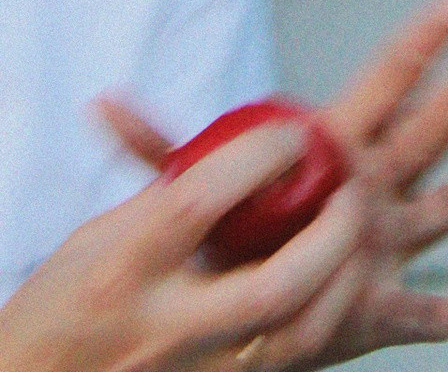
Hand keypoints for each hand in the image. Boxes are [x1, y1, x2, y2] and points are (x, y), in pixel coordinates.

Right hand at [0, 117, 372, 371]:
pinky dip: (316, 323)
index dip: (259, 158)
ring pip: (291, 341)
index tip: (294, 134)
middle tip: (347, 192)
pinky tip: (333, 287)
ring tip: (353, 240)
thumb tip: (233, 152)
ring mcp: (190, 371)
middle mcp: (161, 327)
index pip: (201, 202)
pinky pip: (281, 364)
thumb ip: (167, 198)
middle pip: (269, 289)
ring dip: (338, 287)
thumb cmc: (57, 307)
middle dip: (327, 237)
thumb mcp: (99, 237)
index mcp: (125, 268)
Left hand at [96, 1, 447, 364]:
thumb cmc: (230, 232)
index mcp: (339, 149)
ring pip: (445, 209)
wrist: (240, 303)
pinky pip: (424, 315)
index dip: (421, 43)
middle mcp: (374, 189)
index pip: (385, 84)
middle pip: (425, 136)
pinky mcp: (379, 310)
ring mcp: (384, 246)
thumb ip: (160, 149)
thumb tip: (102, 103)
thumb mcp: (193, 187)